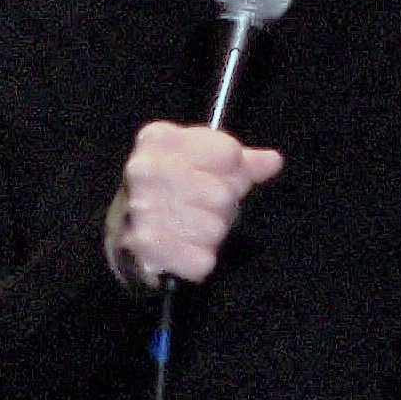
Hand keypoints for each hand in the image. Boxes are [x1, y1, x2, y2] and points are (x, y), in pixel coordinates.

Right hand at [105, 121, 283, 287]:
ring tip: (191, 225)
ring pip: (215, 228)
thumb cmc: (173, 185)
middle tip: (202, 205)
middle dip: (221, 205)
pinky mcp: (147, 247)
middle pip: (223, 194)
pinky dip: (199, 259)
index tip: (215, 174)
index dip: (231, 169)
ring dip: (211, 232)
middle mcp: (146, 170)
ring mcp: (144, 209)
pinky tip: (184, 247)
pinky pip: (203, 260)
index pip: (229, 153)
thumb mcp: (205, 160)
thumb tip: (273, 161)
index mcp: (160, 139)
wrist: (127, 225)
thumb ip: (243, 160)